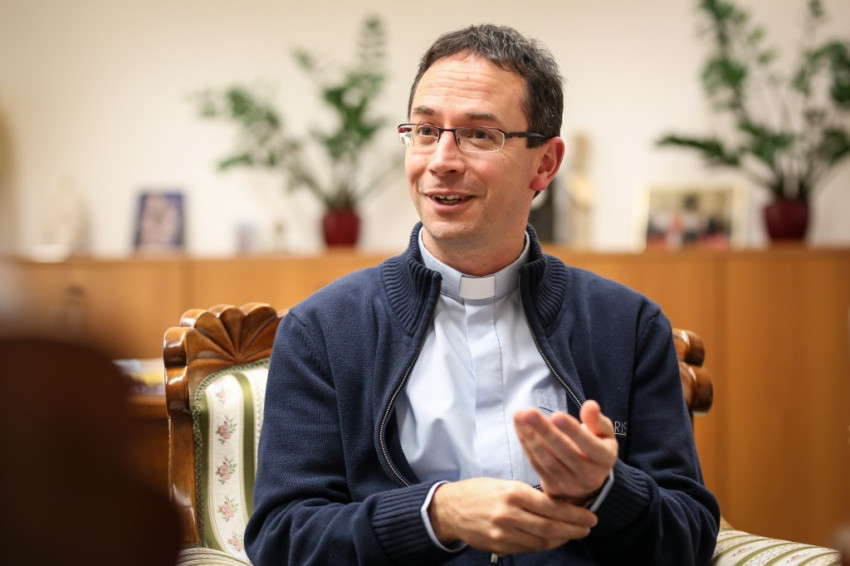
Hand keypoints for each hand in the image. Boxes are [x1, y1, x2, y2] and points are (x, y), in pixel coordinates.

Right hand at [428, 477, 596, 554]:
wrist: (450, 509)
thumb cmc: (479, 491)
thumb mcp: (505, 484)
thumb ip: (530, 495)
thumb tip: (560, 504)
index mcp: (512, 494)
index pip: (551, 507)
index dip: (574, 514)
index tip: (589, 516)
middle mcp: (508, 515)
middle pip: (550, 527)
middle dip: (574, 529)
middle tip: (588, 527)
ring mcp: (503, 534)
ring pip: (542, 541)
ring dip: (562, 539)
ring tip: (574, 533)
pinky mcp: (499, 547)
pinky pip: (529, 548)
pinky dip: (545, 544)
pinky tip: (554, 539)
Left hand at [514, 400, 617, 503]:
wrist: (588, 480)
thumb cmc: (596, 447)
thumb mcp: (604, 434)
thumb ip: (597, 420)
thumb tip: (590, 405)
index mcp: (605, 459)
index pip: (590, 446)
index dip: (572, 431)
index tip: (556, 415)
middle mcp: (589, 476)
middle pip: (565, 453)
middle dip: (545, 431)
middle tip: (529, 413)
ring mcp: (570, 484)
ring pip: (547, 460)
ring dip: (530, 437)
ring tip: (519, 417)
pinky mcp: (553, 486)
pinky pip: (537, 465)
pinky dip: (526, 445)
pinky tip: (520, 428)